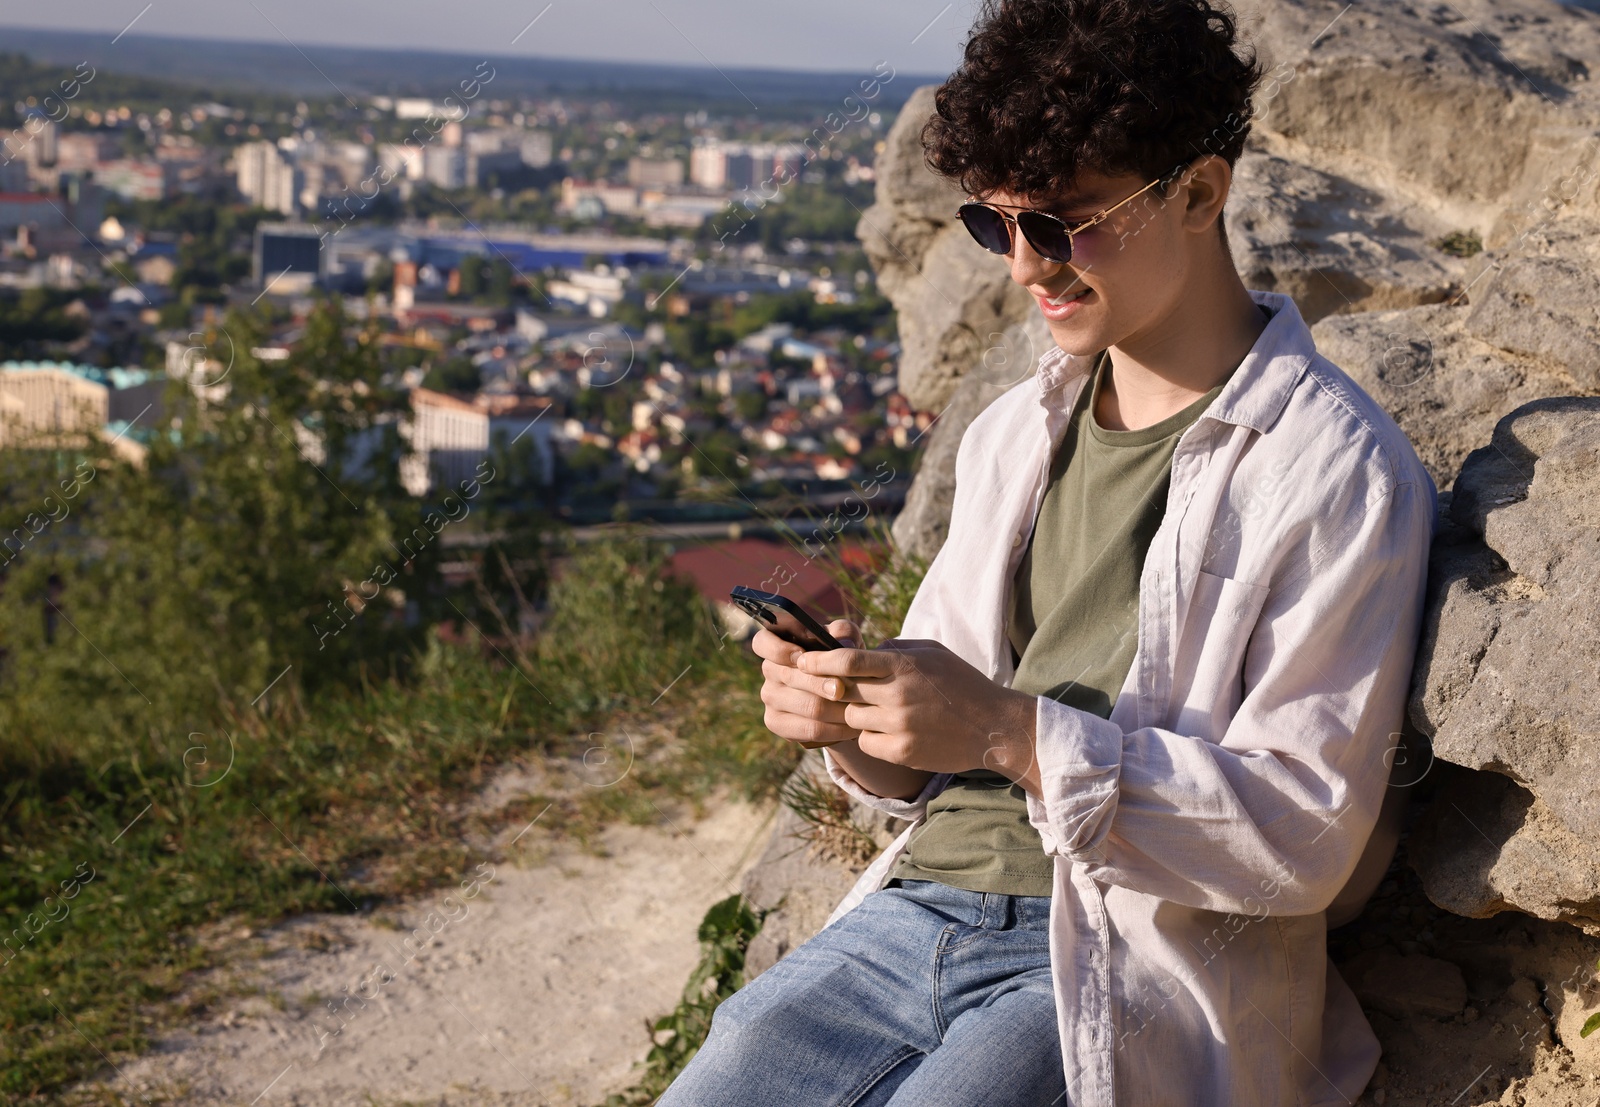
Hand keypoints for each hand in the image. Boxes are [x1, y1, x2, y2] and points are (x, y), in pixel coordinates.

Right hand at [753, 619, 863, 748]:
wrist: (843, 694)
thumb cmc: (841, 658)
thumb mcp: (846, 640)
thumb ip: (844, 632)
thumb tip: (842, 640)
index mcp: (777, 643)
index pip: (762, 642)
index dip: (779, 650)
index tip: (803, 655)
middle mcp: (769, 669)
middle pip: (791, 677)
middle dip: (823, 683)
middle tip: (844, 689)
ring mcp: (770, 697)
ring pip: (806, 705)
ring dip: (836, 709)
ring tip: (860, 709)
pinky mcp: (776, 722)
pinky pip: (808, 729)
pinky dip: (835, 730)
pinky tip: (852, 728)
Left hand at [796, 637, 1040, 788]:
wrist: (993, 726)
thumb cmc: (960, 683)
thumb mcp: (930, 652)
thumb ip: (893, 649)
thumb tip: (856, 652)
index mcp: (902, 665)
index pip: (846, 661)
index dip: (818, 661)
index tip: (802, 662)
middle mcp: (897, 694)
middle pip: (841, 691)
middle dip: (834, 690)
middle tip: (834, 689)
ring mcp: (899, 725)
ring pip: (851, 718)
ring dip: (857, 714)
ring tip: (878, 710)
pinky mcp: (902, 752)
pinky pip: (866, 743)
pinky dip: (871, 737)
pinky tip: (890, 731)